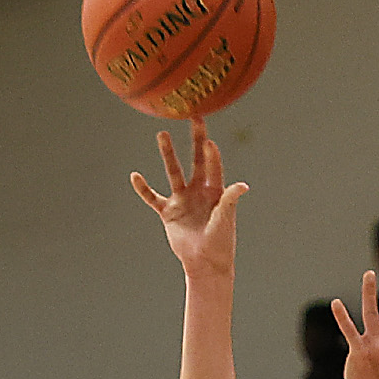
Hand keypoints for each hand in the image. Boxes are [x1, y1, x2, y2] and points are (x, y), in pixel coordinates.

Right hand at [130, 118, 247, 278]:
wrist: (205, 263)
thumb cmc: (220, 242)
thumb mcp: (226, 219)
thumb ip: (230, 200)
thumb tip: (243, 185)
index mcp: (216, 190)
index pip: (213, 165)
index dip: (211, 154)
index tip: (208, 141)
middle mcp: (199, 190)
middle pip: (196, 159)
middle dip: (196, 139)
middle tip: (194, 116)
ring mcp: (182, 200)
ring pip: (174, 172)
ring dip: (168, 154)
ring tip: (162, 135)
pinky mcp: (168, 212)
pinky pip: (153, 198)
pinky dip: (143, 189)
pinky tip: (135, 176)